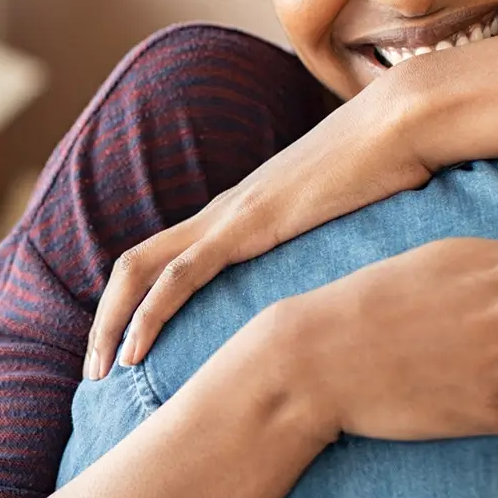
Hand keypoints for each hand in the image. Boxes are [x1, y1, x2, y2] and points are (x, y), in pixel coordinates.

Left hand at [86, 71, 430, 378]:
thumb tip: (349, 280)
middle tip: (95, 371)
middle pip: (135, 263)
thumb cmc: (388, 169)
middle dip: (105, 318)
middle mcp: (223, 212)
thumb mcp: (350, 219)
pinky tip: (134, 352)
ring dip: (110, 322)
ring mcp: (231, 215)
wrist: (402, 124)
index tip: (130, 351)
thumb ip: (332, 244)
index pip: (167, 257)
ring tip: (98, 373)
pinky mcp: (248, 224)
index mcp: (242, 212)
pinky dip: (149, 313)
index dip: (137, 303)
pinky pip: (180, 273)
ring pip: (141, 268)